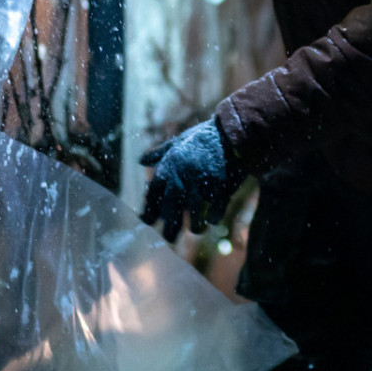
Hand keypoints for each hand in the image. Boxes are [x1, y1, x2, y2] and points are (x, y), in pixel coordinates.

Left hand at [140, 119, 243, 242]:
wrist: (231, 132)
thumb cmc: (202, 137)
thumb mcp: (177, 142)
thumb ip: (159, 153)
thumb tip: (140, 161)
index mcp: (169, 167)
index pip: (153, 194)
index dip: (149, 210)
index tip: (146, 222)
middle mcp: (182, 177)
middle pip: (171, 210)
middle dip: (170, 227)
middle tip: (170, 238)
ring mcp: (201, 183)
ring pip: (193, 215)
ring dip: (195, 225)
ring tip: (197, 230)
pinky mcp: (220, 187)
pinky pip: (215, 210)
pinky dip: (214, 217)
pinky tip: (213, 220)